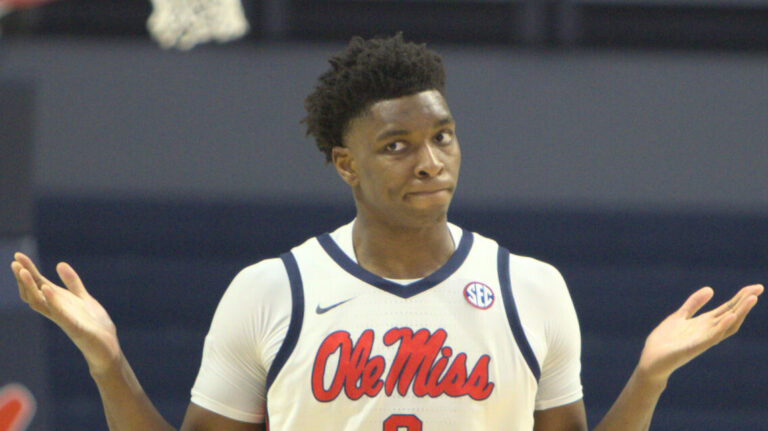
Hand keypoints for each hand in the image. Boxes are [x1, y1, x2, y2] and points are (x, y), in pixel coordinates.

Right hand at [11, 253, 120, 375]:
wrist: (108, 348)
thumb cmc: (94, 325)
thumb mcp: (84, 298)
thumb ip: (72, 283)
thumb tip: (59, 264)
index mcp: (60, 303)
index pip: (39, 286)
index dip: (28, 272)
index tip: (18, 257)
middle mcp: (58, 312)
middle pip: (34, 294)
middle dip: (24, 279)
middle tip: (14, 262)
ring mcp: (65, 320)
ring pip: (41, 304)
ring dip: (31, 288)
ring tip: (23, 271)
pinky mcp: (77, 329)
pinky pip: (61, 315)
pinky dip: (54, 302)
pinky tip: (47, 289)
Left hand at [638, 284, 762, 382]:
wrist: (652, 360)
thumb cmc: (666, 340)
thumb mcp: (680, 316)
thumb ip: (694, 304)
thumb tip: (711, 289)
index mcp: (705, 323)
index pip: (728, 309)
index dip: (741, 298)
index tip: (756, 287)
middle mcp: (708, 331)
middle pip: (731, 315)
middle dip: (744, 302)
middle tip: (758, 289)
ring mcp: (703, 340)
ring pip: (726, 325)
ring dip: (739, 312)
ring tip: (751, 299)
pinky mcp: (694, 347)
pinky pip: (711, 337)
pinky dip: (721, 327)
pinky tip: (730, 316)